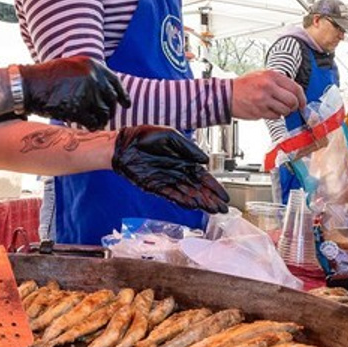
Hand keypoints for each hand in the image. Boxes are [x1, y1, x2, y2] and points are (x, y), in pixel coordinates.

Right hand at [19, 56, 130, 129]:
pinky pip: (92, 122)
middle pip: (111, 99)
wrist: (27, 85)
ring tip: (95, 124)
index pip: (115, 82)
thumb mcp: (71, 67)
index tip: (126, 104)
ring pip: (104, 113)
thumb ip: (88, 75)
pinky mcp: (78, 109)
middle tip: (106, 118)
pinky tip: (87, 128)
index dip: (122, 95)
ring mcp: (86, 93)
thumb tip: (102, 90)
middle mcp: (93, 78)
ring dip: (101, 121)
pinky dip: (91, 127)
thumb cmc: (45, 78)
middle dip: (110, 111)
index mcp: (92, 65)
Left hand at [111, 126, 229, 213]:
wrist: (123, 144)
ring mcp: (166, 181)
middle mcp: (177, 173)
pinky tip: (193, 206)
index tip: (224, 196)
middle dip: (211, 199)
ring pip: (187, 194)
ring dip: (200, 203)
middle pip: (198, 189)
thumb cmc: (144, 136)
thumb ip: (189, 148)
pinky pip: (171, 196)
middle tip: (223, 209)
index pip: (203, 177)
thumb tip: (205, 160)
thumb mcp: (171, 136)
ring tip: (212, 210)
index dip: (214, 187)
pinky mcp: (154, 186)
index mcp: (183, 161)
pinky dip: (182, 201)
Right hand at [230, 69, 305, 119]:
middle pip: (292, 100)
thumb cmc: (244, 86)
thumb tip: (293, 92)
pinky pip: (275, 116)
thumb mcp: (262, 75)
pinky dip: (275, 115)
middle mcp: (269, 87)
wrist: (226, 95)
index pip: (295, 87)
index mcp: (272, 76)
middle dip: (294, 106)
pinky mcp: (259, 111)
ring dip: (284, 112)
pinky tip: (268, 110)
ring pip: (285, 110)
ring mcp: (264, 100)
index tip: (302, 102)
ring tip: (277, 108)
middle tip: (292, 107)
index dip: (302, 97)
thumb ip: (278, 81)